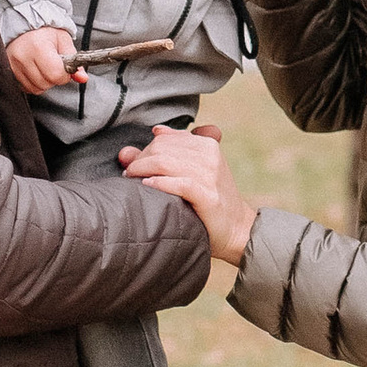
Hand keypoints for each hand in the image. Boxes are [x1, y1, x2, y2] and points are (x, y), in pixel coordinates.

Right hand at [7, 24, 83, 92]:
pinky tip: (35, 71)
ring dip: (43, 82)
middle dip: (54, 78)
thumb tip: (82, 78)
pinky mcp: (9, 71)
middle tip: (53, 66)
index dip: (64, 75)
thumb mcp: (63, 40)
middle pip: (45, 83)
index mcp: (38, 47)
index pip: (55, 74)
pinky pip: (25, 88)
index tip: (65, 69)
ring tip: (43, 67)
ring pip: (35, 88)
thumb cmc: (44, 31)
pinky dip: (33, 83)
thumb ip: (74, 60)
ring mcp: (13, 65)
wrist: (24, 24)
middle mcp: (22, 57)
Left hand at [123, 120, 258, 266]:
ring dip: (142, 170)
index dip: (144, 150)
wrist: (236, 228)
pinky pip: (179, 184)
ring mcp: (210, 175)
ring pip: (165, 162)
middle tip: (130, 174)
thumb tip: (133, 145)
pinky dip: (159, 183)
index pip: (164, 139)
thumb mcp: (191, 172)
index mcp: (207, 144)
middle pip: (161, 148)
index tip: (133, 164)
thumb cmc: (208, 200)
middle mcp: (210, 155)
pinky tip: (147, 186)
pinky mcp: (208, 196)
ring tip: (132, 180)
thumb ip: (165, 156)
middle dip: (140, 160)